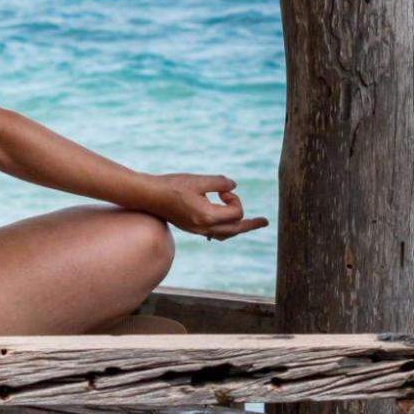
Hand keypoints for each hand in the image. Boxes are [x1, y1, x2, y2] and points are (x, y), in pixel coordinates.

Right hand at [143, 173, 267, 240]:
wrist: (147, 196)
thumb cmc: (171, 185)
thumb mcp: (198, 180)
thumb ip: (219, 182)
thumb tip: (233, 185)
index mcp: (207, 217)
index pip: (236, 213)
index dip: (235, 199)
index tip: (223, 191)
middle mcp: (203, 227)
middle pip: (235, 229)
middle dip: (250, 224)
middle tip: (265, 222)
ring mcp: (197, 230)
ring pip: (225, 234)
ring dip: (238, 227)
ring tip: (250, 224)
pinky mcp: (191, 228)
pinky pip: (214, 234)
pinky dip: (224, 229)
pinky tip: (226, 225)